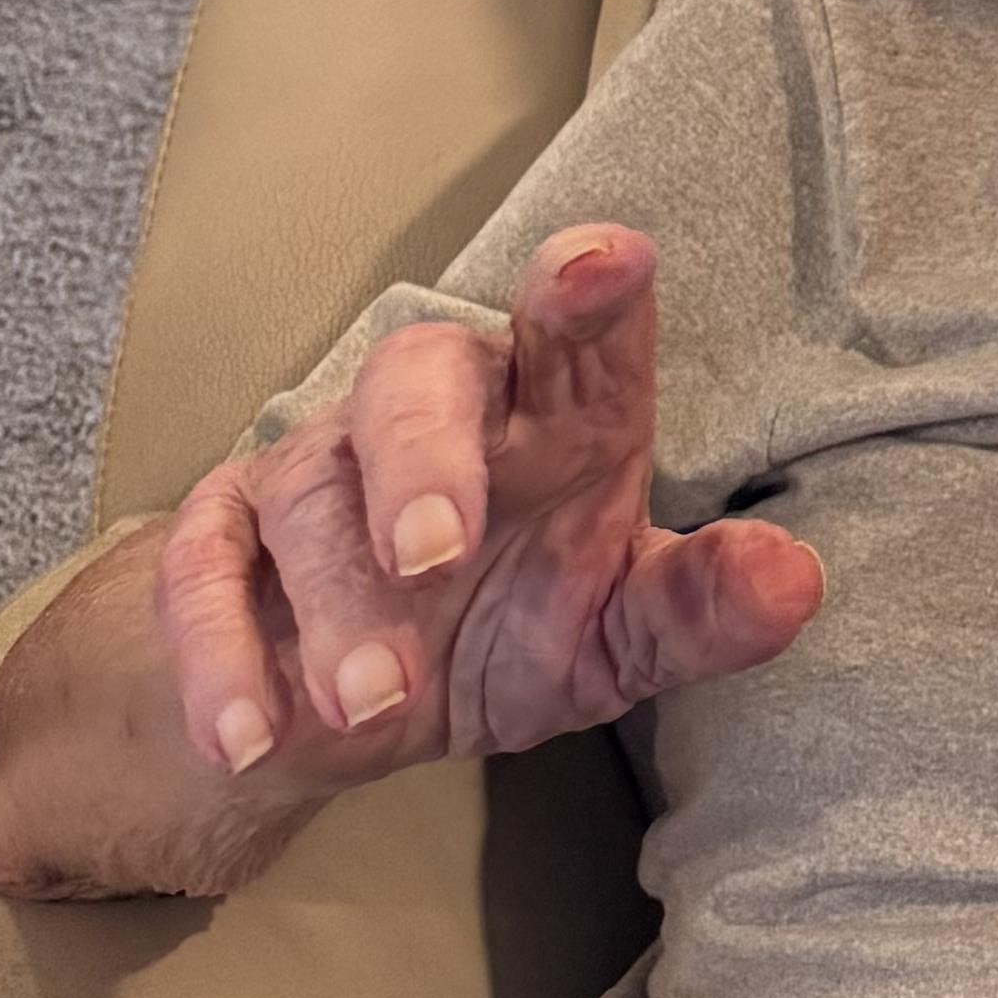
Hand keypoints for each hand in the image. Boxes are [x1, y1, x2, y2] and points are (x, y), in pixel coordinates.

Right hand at [154, 223, 817, 780]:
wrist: (355, 705)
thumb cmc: (514, 625)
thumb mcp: (615, 634)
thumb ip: (699, 607)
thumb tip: (794, 582)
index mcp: (555, 408)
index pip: (578, 331)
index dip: (590, 289)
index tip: (606, 263)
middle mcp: (437, 413)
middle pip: (417, 376)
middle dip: (425, 455)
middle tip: (436, 551)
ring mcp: (321, 466)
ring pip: (312, 490)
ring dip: (337, 601)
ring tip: (372, 704)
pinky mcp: (226, 536)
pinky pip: (203, 570)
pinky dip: (221, 651)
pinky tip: (250, 734)